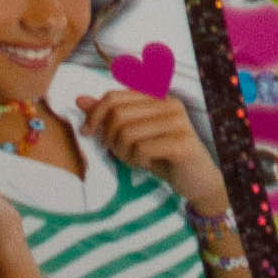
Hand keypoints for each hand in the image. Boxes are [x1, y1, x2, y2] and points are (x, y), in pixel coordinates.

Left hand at [80, 86, 228, 215]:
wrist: (197, 181)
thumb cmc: (163, 156)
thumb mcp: (133, 135)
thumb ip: (109, 116)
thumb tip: (79, 100)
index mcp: (156, 97)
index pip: (114, 96)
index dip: (95, 115)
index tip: (88, 133)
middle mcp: (168, 104)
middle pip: (118, 114)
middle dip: (110, 138)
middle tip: (120, 153)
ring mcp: (177, 122)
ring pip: (127, 132)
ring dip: (123, 152)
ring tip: (135, 159)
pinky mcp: (182, 142)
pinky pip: (142, 149)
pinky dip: (137, 160)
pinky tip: (147, 164)